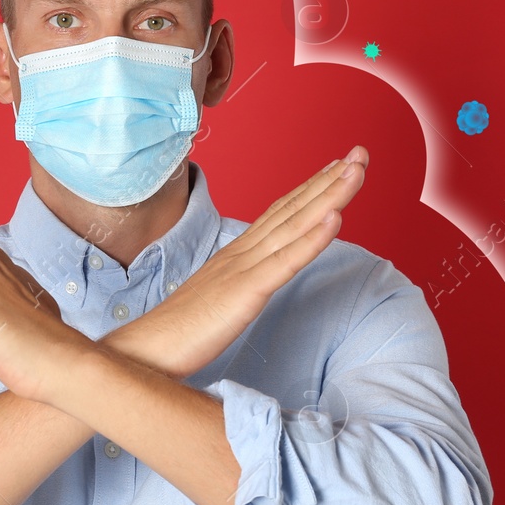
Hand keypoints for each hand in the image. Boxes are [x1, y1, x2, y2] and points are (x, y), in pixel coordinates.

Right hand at [101, 147, 367, 380]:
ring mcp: (243, 269)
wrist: (144, 351)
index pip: (280, 213)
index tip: (336, 167)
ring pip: (294, 225)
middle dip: (329, 180)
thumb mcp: (216, 299)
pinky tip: (334, 219)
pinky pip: (284, 263)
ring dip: (329, 195)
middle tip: (360, 153)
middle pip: (292, 209)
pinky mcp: (244, 293)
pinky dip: (311, 239)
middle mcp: (242, 253)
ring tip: (356, 170)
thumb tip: (251, 281)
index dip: (310, 188)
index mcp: (236, 255)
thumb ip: (235, 283)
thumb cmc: (177, 331)